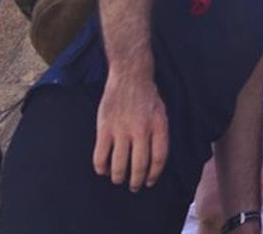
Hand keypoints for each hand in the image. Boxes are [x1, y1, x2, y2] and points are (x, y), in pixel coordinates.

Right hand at [95, 73, 169, 190]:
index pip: (159, 158)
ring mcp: (122, 129)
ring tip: (118, 179)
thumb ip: (159, 134)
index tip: (149, 181)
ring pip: (119, 164)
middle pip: (139, 165)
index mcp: (158, 126)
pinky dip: (101, 167)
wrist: (130, 76)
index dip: (154, 174)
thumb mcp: (161, 113)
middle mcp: (141, 130)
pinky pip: (100, 155)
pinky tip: (103, 169)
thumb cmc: (147, 96)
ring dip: (118, 176)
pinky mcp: (104, 128)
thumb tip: (154, 161)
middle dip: (136, 181)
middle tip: (133, 186)